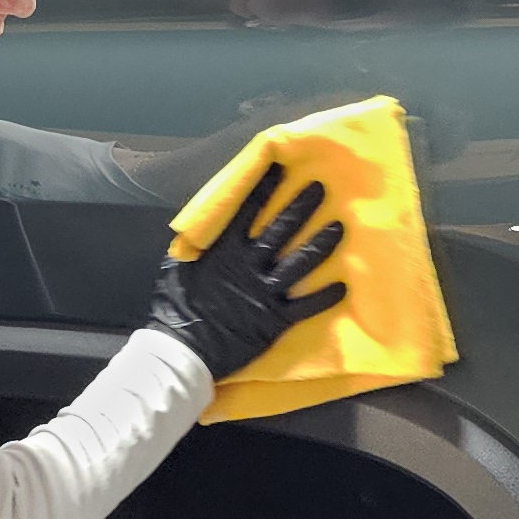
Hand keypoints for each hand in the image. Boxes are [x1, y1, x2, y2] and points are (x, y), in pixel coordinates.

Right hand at [146, 161, 348, 378]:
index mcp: (224, 250)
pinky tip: (342, 285)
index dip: (265, 188)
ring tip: (339, 227)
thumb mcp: (177, 266)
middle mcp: (248, 265)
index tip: (282, 168)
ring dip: (321, 244)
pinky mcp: (274, 319)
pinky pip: (305, 305)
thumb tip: (207, 225)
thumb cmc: (176, 307)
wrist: (183, 350)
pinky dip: (324, 296)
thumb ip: (197, 244)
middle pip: (280, 230)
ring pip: (299, 263)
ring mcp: (264, 291)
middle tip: (320, 188)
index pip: (247, 211)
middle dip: (301, 207)